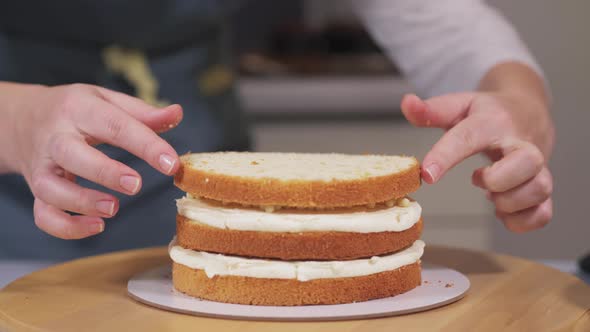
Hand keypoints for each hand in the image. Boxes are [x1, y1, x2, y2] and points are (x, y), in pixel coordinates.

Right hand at [12, 83, 182, 238]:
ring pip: (51, 188)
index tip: (172, 164)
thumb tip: (178, 113)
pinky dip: (66, 227)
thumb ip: (142, 112)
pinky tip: (96, 227)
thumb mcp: (106, 100)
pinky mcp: (37, 189)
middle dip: (104, 171)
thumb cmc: (75, 111)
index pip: (115, 125)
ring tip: (113, 208)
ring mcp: (42, 166)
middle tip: (135, 185)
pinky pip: (43, 214)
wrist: (21, 119)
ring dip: (82, 202)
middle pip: (72, 154)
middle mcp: (56, 137)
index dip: (146, 145)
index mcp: (80, 109)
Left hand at [401, 92, 553, 232]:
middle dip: (497, 179)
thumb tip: (407, 103)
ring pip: (539, 189)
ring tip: (491, 194)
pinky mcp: (542, 189)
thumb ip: (431, 110)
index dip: (445, 157)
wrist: (528, 113)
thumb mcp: (459, 105)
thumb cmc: (488, 114)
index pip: (468, 137)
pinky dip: (520, 221)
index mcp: (492, 123)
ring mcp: (537, 168)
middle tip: (477, 178)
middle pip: (527, 162)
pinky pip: (543, 214)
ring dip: (509, 202)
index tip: (426, 175)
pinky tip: (502, 211)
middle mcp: (521, 144)